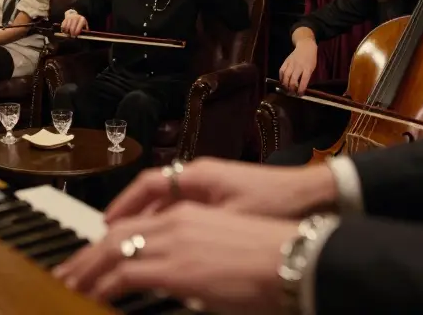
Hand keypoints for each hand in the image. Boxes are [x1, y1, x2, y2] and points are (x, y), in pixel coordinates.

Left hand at [54, 202, 295, 312]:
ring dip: (85, 270)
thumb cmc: (271, 259)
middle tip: (64, 273)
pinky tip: (91, 296)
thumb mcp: (223, 252)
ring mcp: (174, 242)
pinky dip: (103, 285)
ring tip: (67, 285)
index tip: (90, 258)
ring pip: (112, 250)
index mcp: (188, 214)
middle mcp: (175, 220)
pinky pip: (125, 273)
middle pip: (115, 234)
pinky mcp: (176, 267)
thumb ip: (195, 259)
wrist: (296, 258)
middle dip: (85, 255)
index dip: (107, 241)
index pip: (134, 224)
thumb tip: (183, 280)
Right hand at [61, 10, 87, 36]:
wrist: (73, 14)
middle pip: (72, 28)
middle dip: (72, 33)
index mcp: (82, 19)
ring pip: (67, 28)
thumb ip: (86, 29)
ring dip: (67, 32)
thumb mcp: (84, 23)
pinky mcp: (65, 19)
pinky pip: (63, 26)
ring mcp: (70, 18)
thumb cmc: (79, 21)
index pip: (79, 27)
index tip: (76, 36)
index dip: (77, 32)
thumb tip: (86, 34)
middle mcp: (76, 17)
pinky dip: (64, 30)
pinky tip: (66, 31)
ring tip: (69, 34)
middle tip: (72, 36)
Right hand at [103, 157, 337, 222]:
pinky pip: (185, 210)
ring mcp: (212, 187)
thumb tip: (161, 244)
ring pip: (168, 203)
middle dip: (130, 215)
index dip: (125, 205)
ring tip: (134, 244)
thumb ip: (194, 230)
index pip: (149, 185)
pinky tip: (168, 245)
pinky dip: (170, 225)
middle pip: (154, 193)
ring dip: (149, 221)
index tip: (108, 222)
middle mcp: (201, 176)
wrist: (314, 197)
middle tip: (110, 237)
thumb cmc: (277, 203)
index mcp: (199, 176)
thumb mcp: (231, 220)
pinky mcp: (224, 199)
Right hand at [278, 42, 317, 94]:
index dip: (301, 89)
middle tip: (291, 93)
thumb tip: (301, 87)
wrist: (305, 46)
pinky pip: (281, 70)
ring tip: (286, 89)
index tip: (300, 95)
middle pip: (293, 79)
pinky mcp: (286, 61)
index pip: (304, 81)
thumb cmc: (311, 58)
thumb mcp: (312, 68)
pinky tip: (282, 81)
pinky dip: (280, 77)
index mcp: (307, 68)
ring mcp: (291, 63)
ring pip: (286, 76)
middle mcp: (298, 66)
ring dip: (285, 84)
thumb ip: (307, 76)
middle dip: (291, 88)